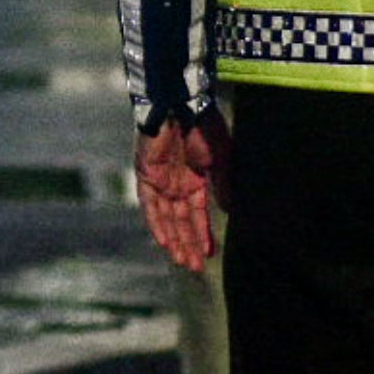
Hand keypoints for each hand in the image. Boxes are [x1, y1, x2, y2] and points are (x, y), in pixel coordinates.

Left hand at [134, 114, 228, 273]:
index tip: (210, 254)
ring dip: (174, 239)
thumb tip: (228, 211)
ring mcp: (160, 180)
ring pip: (166, 218)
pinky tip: (165, 242)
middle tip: (195, 268)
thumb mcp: (219, 159)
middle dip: (189, 243)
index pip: (198, 214)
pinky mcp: (145, 176)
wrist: (180, 105)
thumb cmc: (203, 127)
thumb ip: (222, 185)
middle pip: (181, 221)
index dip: (203, 234)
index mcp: (196, 178)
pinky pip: (149, 206)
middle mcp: (177, 183)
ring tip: (183, 261)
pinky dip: (156, 224)